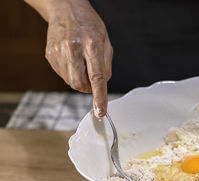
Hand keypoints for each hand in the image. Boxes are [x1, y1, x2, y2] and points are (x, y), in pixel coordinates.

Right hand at [45, 0, 111, 116]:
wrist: (65, 9)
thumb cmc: (88, 25)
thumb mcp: (106, 41)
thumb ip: (106, 64)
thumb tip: (103, 85)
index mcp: (91, 45)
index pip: (97, 77)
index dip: (99, 97)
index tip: (101, 111)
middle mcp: (73, 49)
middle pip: (79, 83)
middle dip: (88, 88)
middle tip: (92, 79)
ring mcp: (59, 52)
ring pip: (70, 81)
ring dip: (79, 80)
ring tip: (82, 63)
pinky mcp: (50, 55)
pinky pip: (62, 74)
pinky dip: (70, 73)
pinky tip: (72, 60)